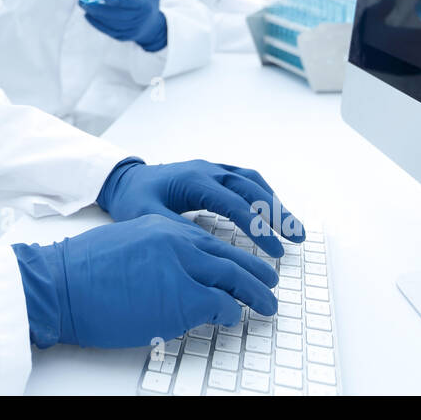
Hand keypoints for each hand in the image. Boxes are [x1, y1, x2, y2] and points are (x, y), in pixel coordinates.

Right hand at [12, 214, 279, 348]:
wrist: (60, 283)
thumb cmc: (80, 272)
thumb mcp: (124, 246)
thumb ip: (155, 253)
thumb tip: (173, 274)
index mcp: (163, 228)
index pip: (210, 240)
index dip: (233, 256)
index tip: (244, 266)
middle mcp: (178, 242)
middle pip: (231, 257)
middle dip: (256, 273)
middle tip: (270, 284)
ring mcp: (183, 269)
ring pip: (236, 280)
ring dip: (257, 294)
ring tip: (268, 305)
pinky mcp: (184, 298)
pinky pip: (223, 307)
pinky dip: (233, 314)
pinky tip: (233, 319)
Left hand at [79, 0, 166, 50]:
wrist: (152, 29)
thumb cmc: (149, 5)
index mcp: (144, 7)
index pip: (129, 3)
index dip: (118, 1)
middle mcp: (137, 20)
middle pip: (116, 15)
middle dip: (98, 8)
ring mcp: (130, 30)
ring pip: (110, 23)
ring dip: (95, 15)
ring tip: (83, 4)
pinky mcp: (122, 37)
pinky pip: (108, 31)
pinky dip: (96, 24)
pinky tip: (87, 15)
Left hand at [97, 157, 302, 256]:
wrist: (123, 179)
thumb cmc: (132, 199)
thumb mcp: (147, 217)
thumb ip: (178, 231)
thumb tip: (212, 252)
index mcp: (192, 179)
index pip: (235, 204)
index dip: (258, 228)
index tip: (275, 251)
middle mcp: (207, 169)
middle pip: (251, 188)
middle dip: (277, 213)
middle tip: (297, 236)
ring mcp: (211, 168)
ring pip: (252, 181)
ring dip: (274, 202)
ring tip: (293, 227)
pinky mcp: (212, 172)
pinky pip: (245, 179)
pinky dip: (262, 194)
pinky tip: (273, 211)